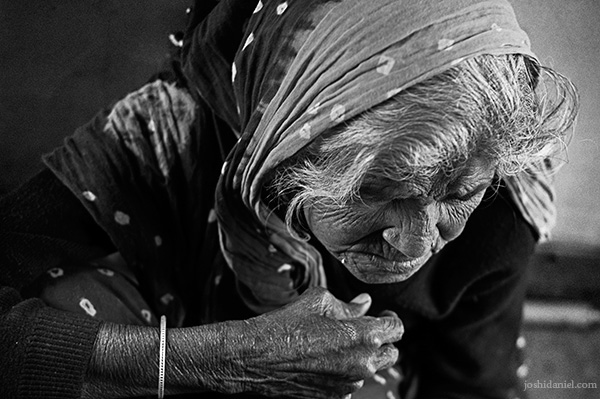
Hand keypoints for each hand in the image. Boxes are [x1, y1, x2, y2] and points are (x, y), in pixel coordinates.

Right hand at [218, 287, 403, 398]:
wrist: (255, 357)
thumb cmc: (285, 325)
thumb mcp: (319, 301)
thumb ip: (348, 304)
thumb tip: (365, 303)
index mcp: (363, 336)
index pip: (397, 329)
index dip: (391, 319)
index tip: (384, 316)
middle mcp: (362, 364)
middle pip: (391, 354)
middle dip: (381, 340)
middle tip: (363, 329)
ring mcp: (349, 384)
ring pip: (371, 370)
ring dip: (363, 357)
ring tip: (337, 343)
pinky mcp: (335, 397)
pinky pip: (352, 383)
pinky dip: (346, 372)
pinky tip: (325, 360)